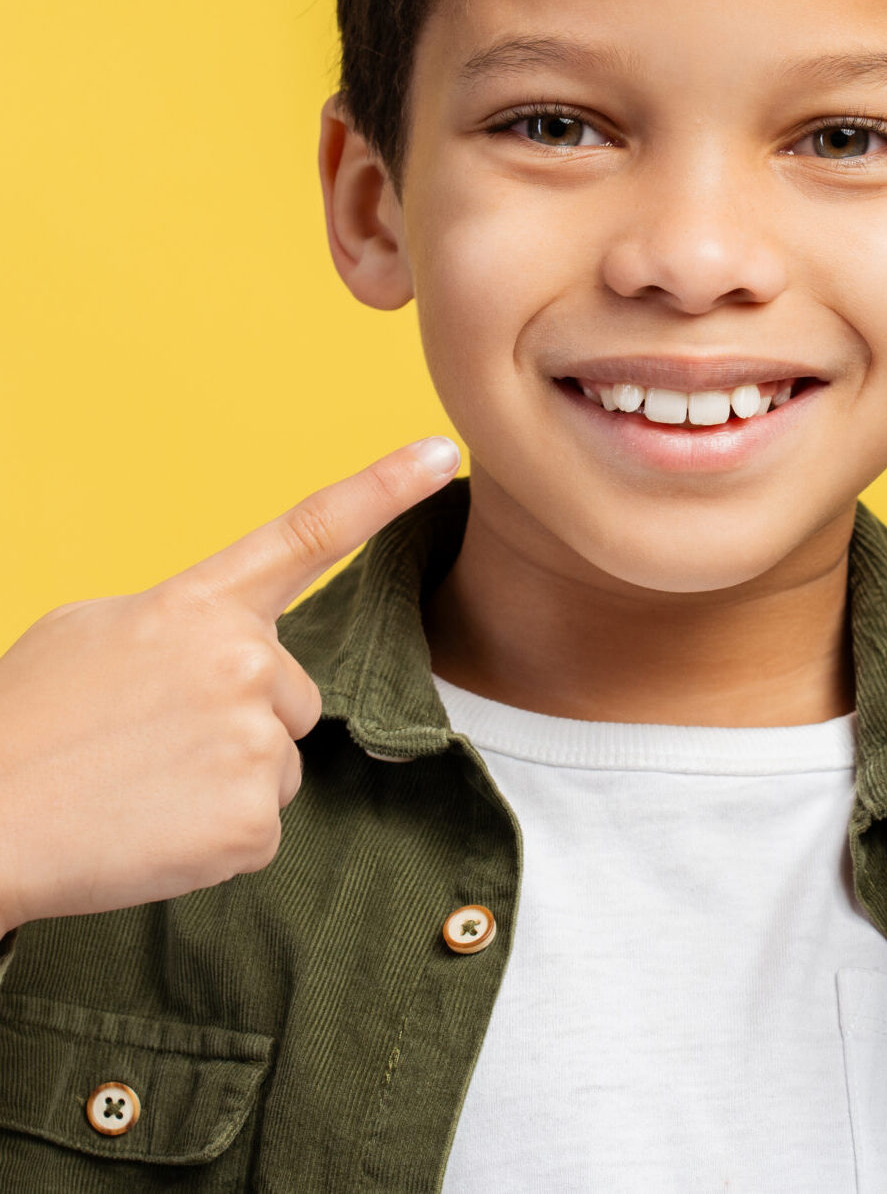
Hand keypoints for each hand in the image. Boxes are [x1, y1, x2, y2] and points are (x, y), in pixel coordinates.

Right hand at [0, 436, 459, 935]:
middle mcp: (244, 659)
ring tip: (143, 785)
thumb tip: (226, 644)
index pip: (309, 530)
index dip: (383, 487)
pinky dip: (213, 843)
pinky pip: (260, 832)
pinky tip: (152, 830)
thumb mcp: (93, 631)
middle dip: (241, 722)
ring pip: (279, 766)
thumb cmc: (24, 724)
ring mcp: (254, 739)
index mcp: (200, 604)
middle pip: (294, 697)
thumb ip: (181, 621)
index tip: (440, 449)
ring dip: (226, 782)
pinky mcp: (252, 821)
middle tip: (152, 743)